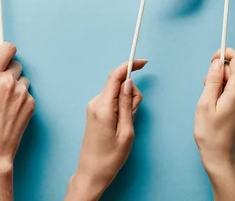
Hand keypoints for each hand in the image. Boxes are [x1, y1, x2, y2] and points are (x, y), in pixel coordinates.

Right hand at [0, 42, 34, 200]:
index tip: (6, 55)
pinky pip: (28, 94)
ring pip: (23, 80)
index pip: (6, 49)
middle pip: (16, 64)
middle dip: (12, 73)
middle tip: (4, 87)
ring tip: (6, 105)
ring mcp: (20, 92)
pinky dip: (22, 101)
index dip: (7, 51)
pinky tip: (13, 113)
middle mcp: (6, 81)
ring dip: (18, 87)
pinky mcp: (30, 103)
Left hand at [65, 60, 146, 200]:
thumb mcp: (126, 131)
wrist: (91, 172)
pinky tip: (121, 123)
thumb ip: (127, 104)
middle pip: (118, 83)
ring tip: (127, 124)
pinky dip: (120, 106)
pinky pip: (111, 100)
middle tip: (133, 115)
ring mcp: (93, 106)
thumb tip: (128, 82)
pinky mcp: (94, 111)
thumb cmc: (110, 157)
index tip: (143, 62)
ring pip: (116, 92)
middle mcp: (95, 103)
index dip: (129, 65)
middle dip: (131, 93)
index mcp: (103, 107)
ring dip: (126, 102)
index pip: (115, 76)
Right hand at [194, 48, 234, 200]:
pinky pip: (234, 88)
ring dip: (219, 82)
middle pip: (234, 69)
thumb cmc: (210, 133)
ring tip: (209, 100)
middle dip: (217, 72)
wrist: (220, 155)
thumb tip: (217, 62)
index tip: (212, 60)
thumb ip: (212, 80)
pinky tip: (215, 104)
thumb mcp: (205, 103)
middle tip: (205, 88)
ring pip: (233, 78)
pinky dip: (223, 90)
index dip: (224, 53)